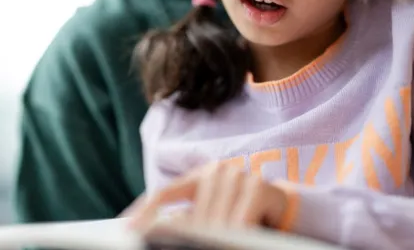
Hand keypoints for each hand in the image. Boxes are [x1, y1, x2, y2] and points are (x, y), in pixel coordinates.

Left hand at [126, 162, 288, 229]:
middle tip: (183, 247)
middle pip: (192, 216)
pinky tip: (236, 240)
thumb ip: (190, 220)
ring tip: (219, 243)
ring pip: (215, 223)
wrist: (286, 210)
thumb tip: (158, 230)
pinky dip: (235, 235)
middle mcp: (216, 171)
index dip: (144, 212)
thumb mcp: (212, 216)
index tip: (127, 230)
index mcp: (199, 176)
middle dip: (189, 240)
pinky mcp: (257, 188)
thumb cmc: (244, 215)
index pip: (164, 194)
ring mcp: (237, 176)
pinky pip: (239, 223)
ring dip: (215, 241)